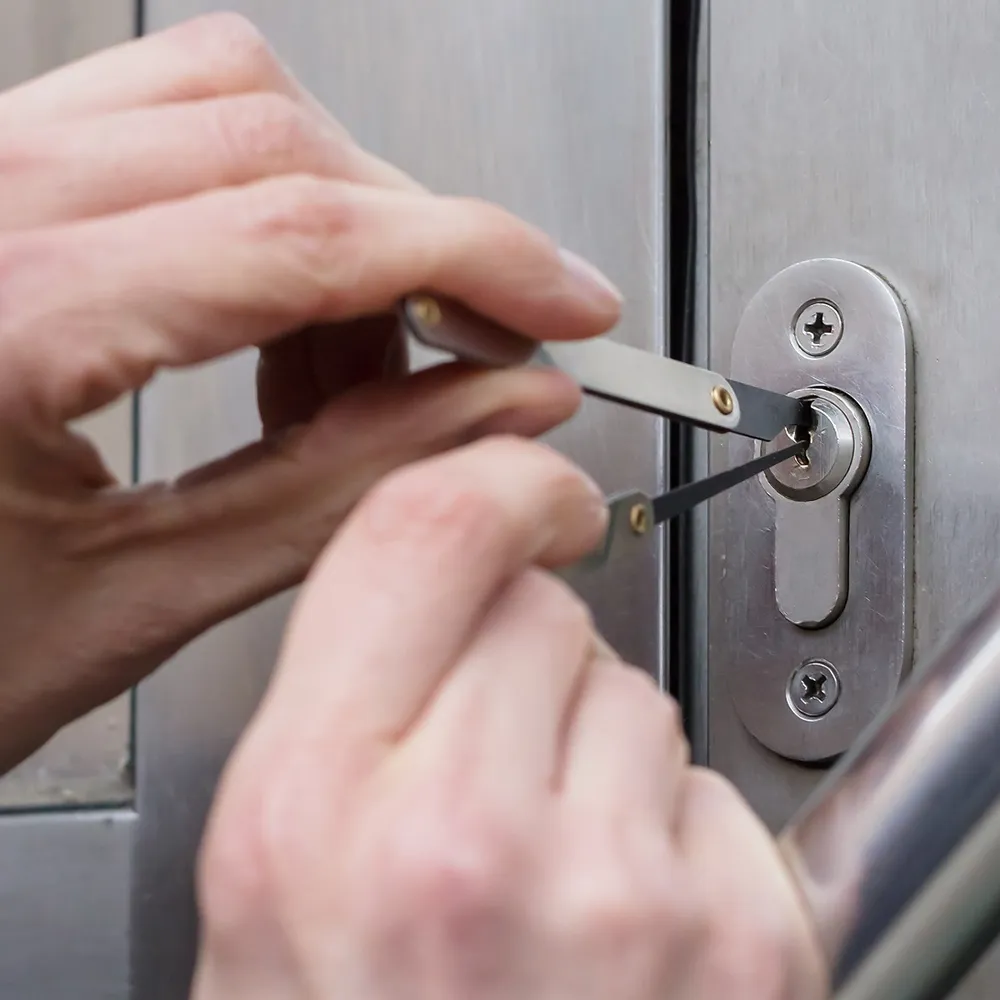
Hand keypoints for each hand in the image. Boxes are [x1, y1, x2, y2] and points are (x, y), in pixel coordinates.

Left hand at [0, 13, 621, 767]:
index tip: (566, 302)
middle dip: (420, 245)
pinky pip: (158, 124)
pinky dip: (262, 197)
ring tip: (353, 354)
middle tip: (473, 355)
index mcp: (1, 316)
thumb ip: (348, 490)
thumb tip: (503, 411)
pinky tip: (270, 309)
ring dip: (342, 217)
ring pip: (224, 103)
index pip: (312, 233)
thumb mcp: (146, 598)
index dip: (478, 258)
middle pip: (282, 141)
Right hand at [192, 437, 827, 999]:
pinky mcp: (743, 940)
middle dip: (523, 662)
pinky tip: (619, 930)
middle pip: (545, 608)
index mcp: (311, 814)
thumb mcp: (270, 888)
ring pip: (636, 690)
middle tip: (488, 775)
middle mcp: (462, 842)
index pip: (426, 531)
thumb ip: (346, 711)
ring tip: (546, 879)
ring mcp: (620, 893)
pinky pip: (711, 788)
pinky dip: (673, 832)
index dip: (494, 481)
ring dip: (597, 752)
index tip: (530, 490)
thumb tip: (438, 595)